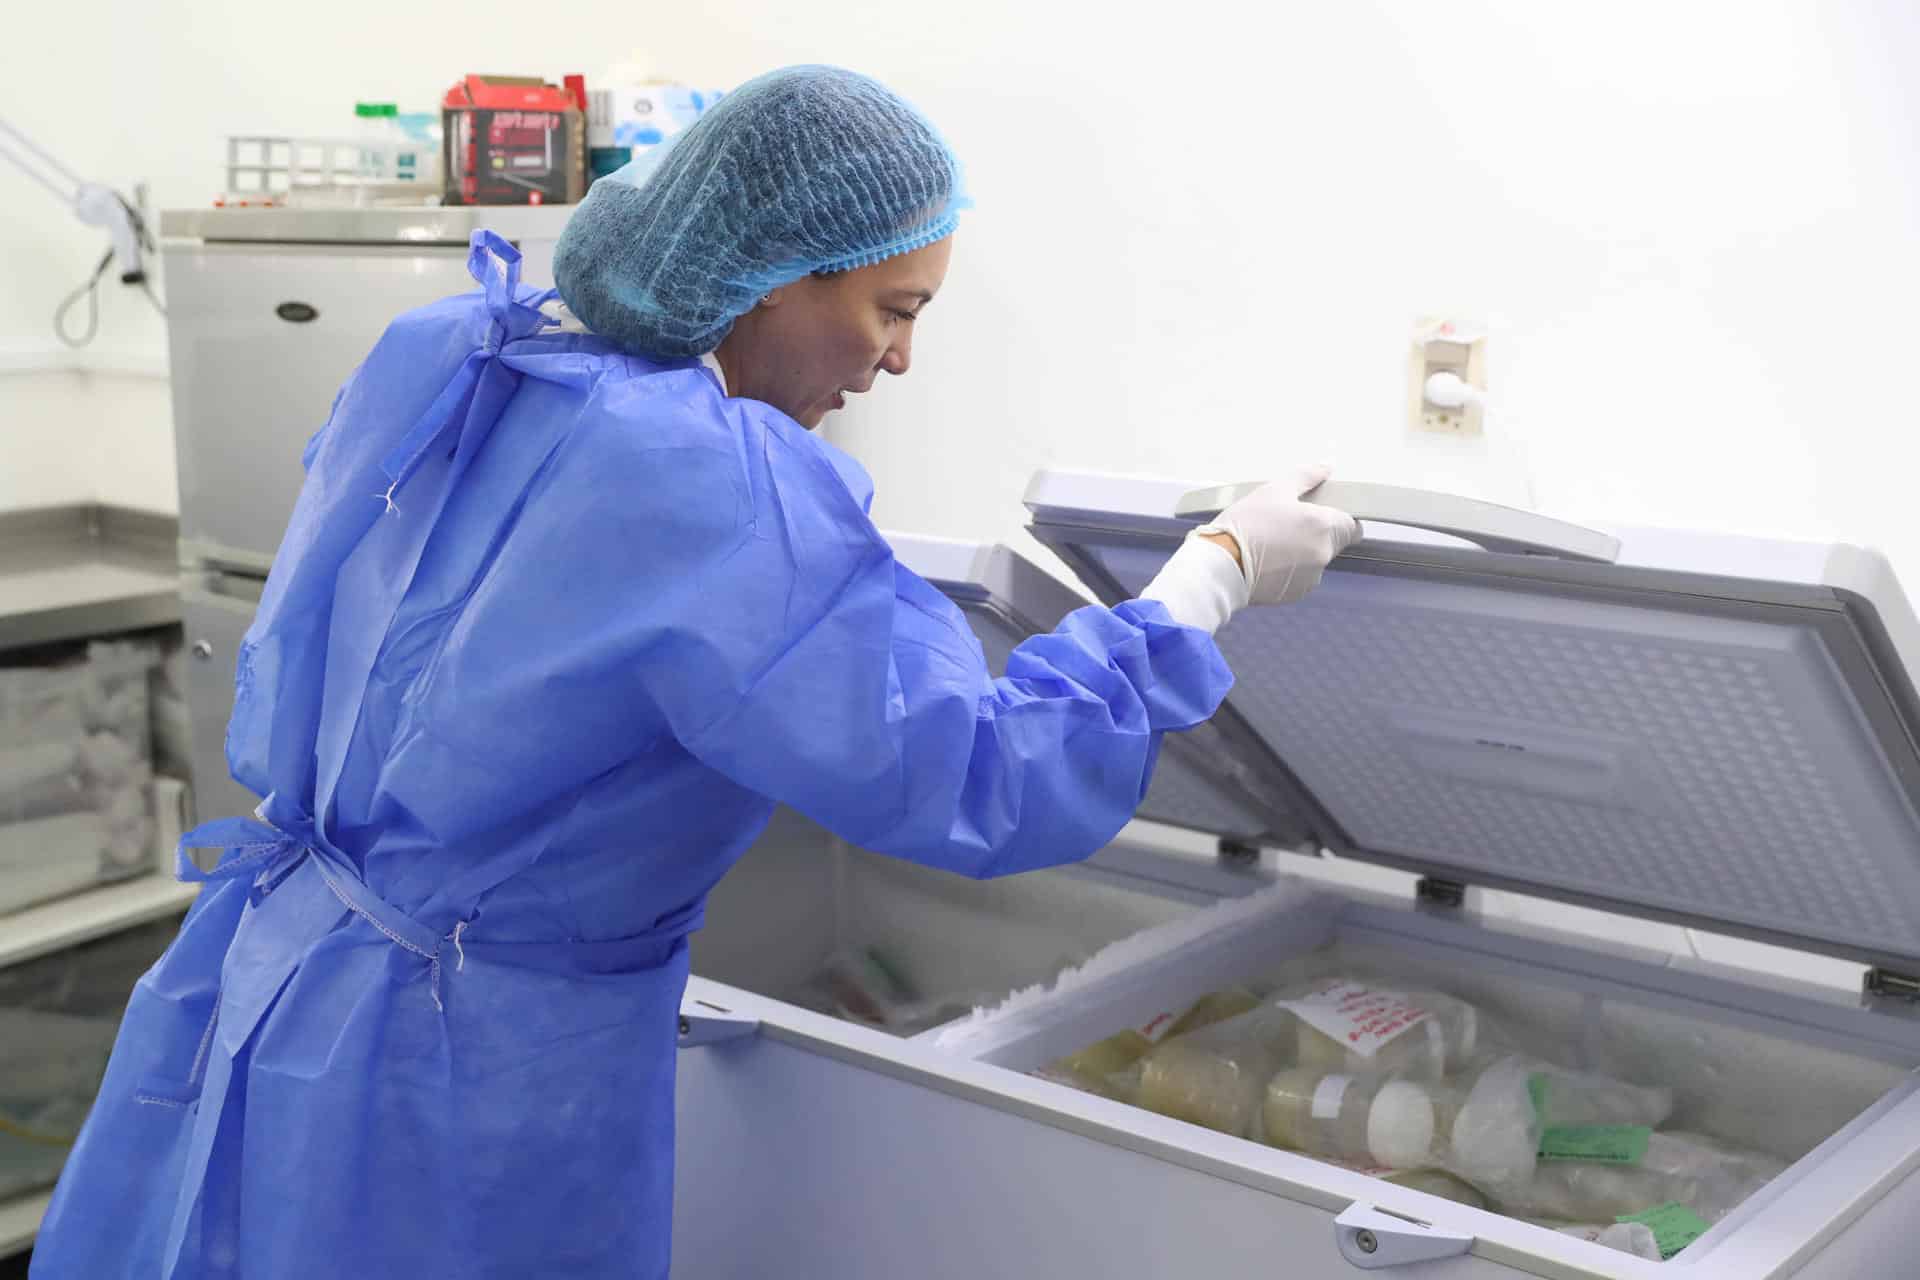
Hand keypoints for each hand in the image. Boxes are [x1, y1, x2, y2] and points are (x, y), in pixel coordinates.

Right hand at [1202, 465, 1358, 605]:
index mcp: (1323, 526)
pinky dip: (1290, 570)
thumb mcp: (1273, 491)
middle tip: (1289, 524)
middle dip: (1318, 533)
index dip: (1341, 518)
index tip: (1323, 514)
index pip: (1353, 525)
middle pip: (1334, 542)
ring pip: (1316, 560)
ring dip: (1303, 552)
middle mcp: (1322, 553)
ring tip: (1272, 542)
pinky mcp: (1295, 593)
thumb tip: (1324, 469)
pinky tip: (1267, 561)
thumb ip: (1305, 478)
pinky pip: (1301, 577)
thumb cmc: (1244, 527)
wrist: (1221, 567)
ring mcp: (1311, 576)